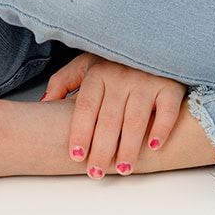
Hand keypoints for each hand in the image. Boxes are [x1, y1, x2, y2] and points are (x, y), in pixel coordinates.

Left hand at [43, 53, 185, 177]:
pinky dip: (162, 128)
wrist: (156, 41)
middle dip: (101, 149)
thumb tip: (45, 103)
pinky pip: (167, 109)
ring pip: (135, 120)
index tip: (76, 156)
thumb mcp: (86, 63)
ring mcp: (146, 80)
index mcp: (97, 72)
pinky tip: (154, 146)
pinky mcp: (170, 85)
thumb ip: (64, 81)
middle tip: (96, 173)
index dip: (80, 132)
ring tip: (123, 169)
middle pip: (108, 119)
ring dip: (129, 147)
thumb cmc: (115, 59)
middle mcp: (121, 76)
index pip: (85, 107)